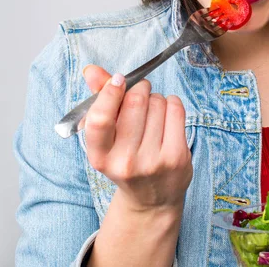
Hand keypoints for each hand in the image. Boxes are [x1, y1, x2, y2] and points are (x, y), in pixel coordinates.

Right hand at [82, 64, 192, 213]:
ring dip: (155, 99)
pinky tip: (166, 115)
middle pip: (134, 102)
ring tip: (151, 115)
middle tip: (139, 94)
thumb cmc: (125, 159)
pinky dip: (171, 103)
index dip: (110, 92)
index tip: (118, 80)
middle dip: (138, 89)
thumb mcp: (106, 137)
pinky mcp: (177, 157)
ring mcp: (153, 161)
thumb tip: (91, 70)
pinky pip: (176, 109)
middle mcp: (125, 162)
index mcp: (100, 157)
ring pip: (156, 103)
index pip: (100, 119)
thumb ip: (98, 100)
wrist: (151, 199)